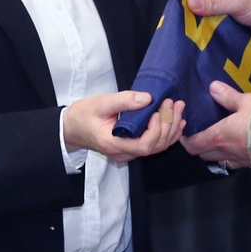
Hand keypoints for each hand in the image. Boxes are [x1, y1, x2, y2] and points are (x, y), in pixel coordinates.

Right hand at [63, 92, 185, 163]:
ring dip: (171, 128)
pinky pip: (153, 145)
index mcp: (114, 144)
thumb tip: (148, 98)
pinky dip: (167, 133)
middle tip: (173, 103)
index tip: (157, 110)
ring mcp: (128, 152)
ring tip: (178, 108)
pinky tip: (176, 121)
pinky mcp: (132, 147)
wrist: (72, 126)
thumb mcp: (101, 103)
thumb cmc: (84, 114)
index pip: (143, 146)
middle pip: (154, 147)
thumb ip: (124, 100)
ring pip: (157, 147)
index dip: (156, 129)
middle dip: (168, 124)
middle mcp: (123, 153)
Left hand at [180, 81, 250, 169]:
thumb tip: (212, 87)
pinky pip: (237, 161)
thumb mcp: (247, 102)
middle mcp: (226, 153)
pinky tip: (241, 142)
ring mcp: (241, 161)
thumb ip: (229, 97)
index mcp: (219, 137)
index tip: (184, 132)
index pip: (194, 145)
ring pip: (221, 159)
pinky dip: (234, 153)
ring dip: (217, 151)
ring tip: (219, 137)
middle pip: (205, 155)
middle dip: (200, 146)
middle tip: (200, 132)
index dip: (186, 140)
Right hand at [186, 0, 250, 33]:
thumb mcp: (237, 2)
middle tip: (184, 28)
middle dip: (191, 12)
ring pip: (202, 10)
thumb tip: (189, 2)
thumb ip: (214, 3)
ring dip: (199, 21)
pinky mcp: (223, 12)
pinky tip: (201, 36)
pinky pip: (210, 18)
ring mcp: (219, 0)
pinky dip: (208, 26)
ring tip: (191, 35)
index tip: (178, 14)